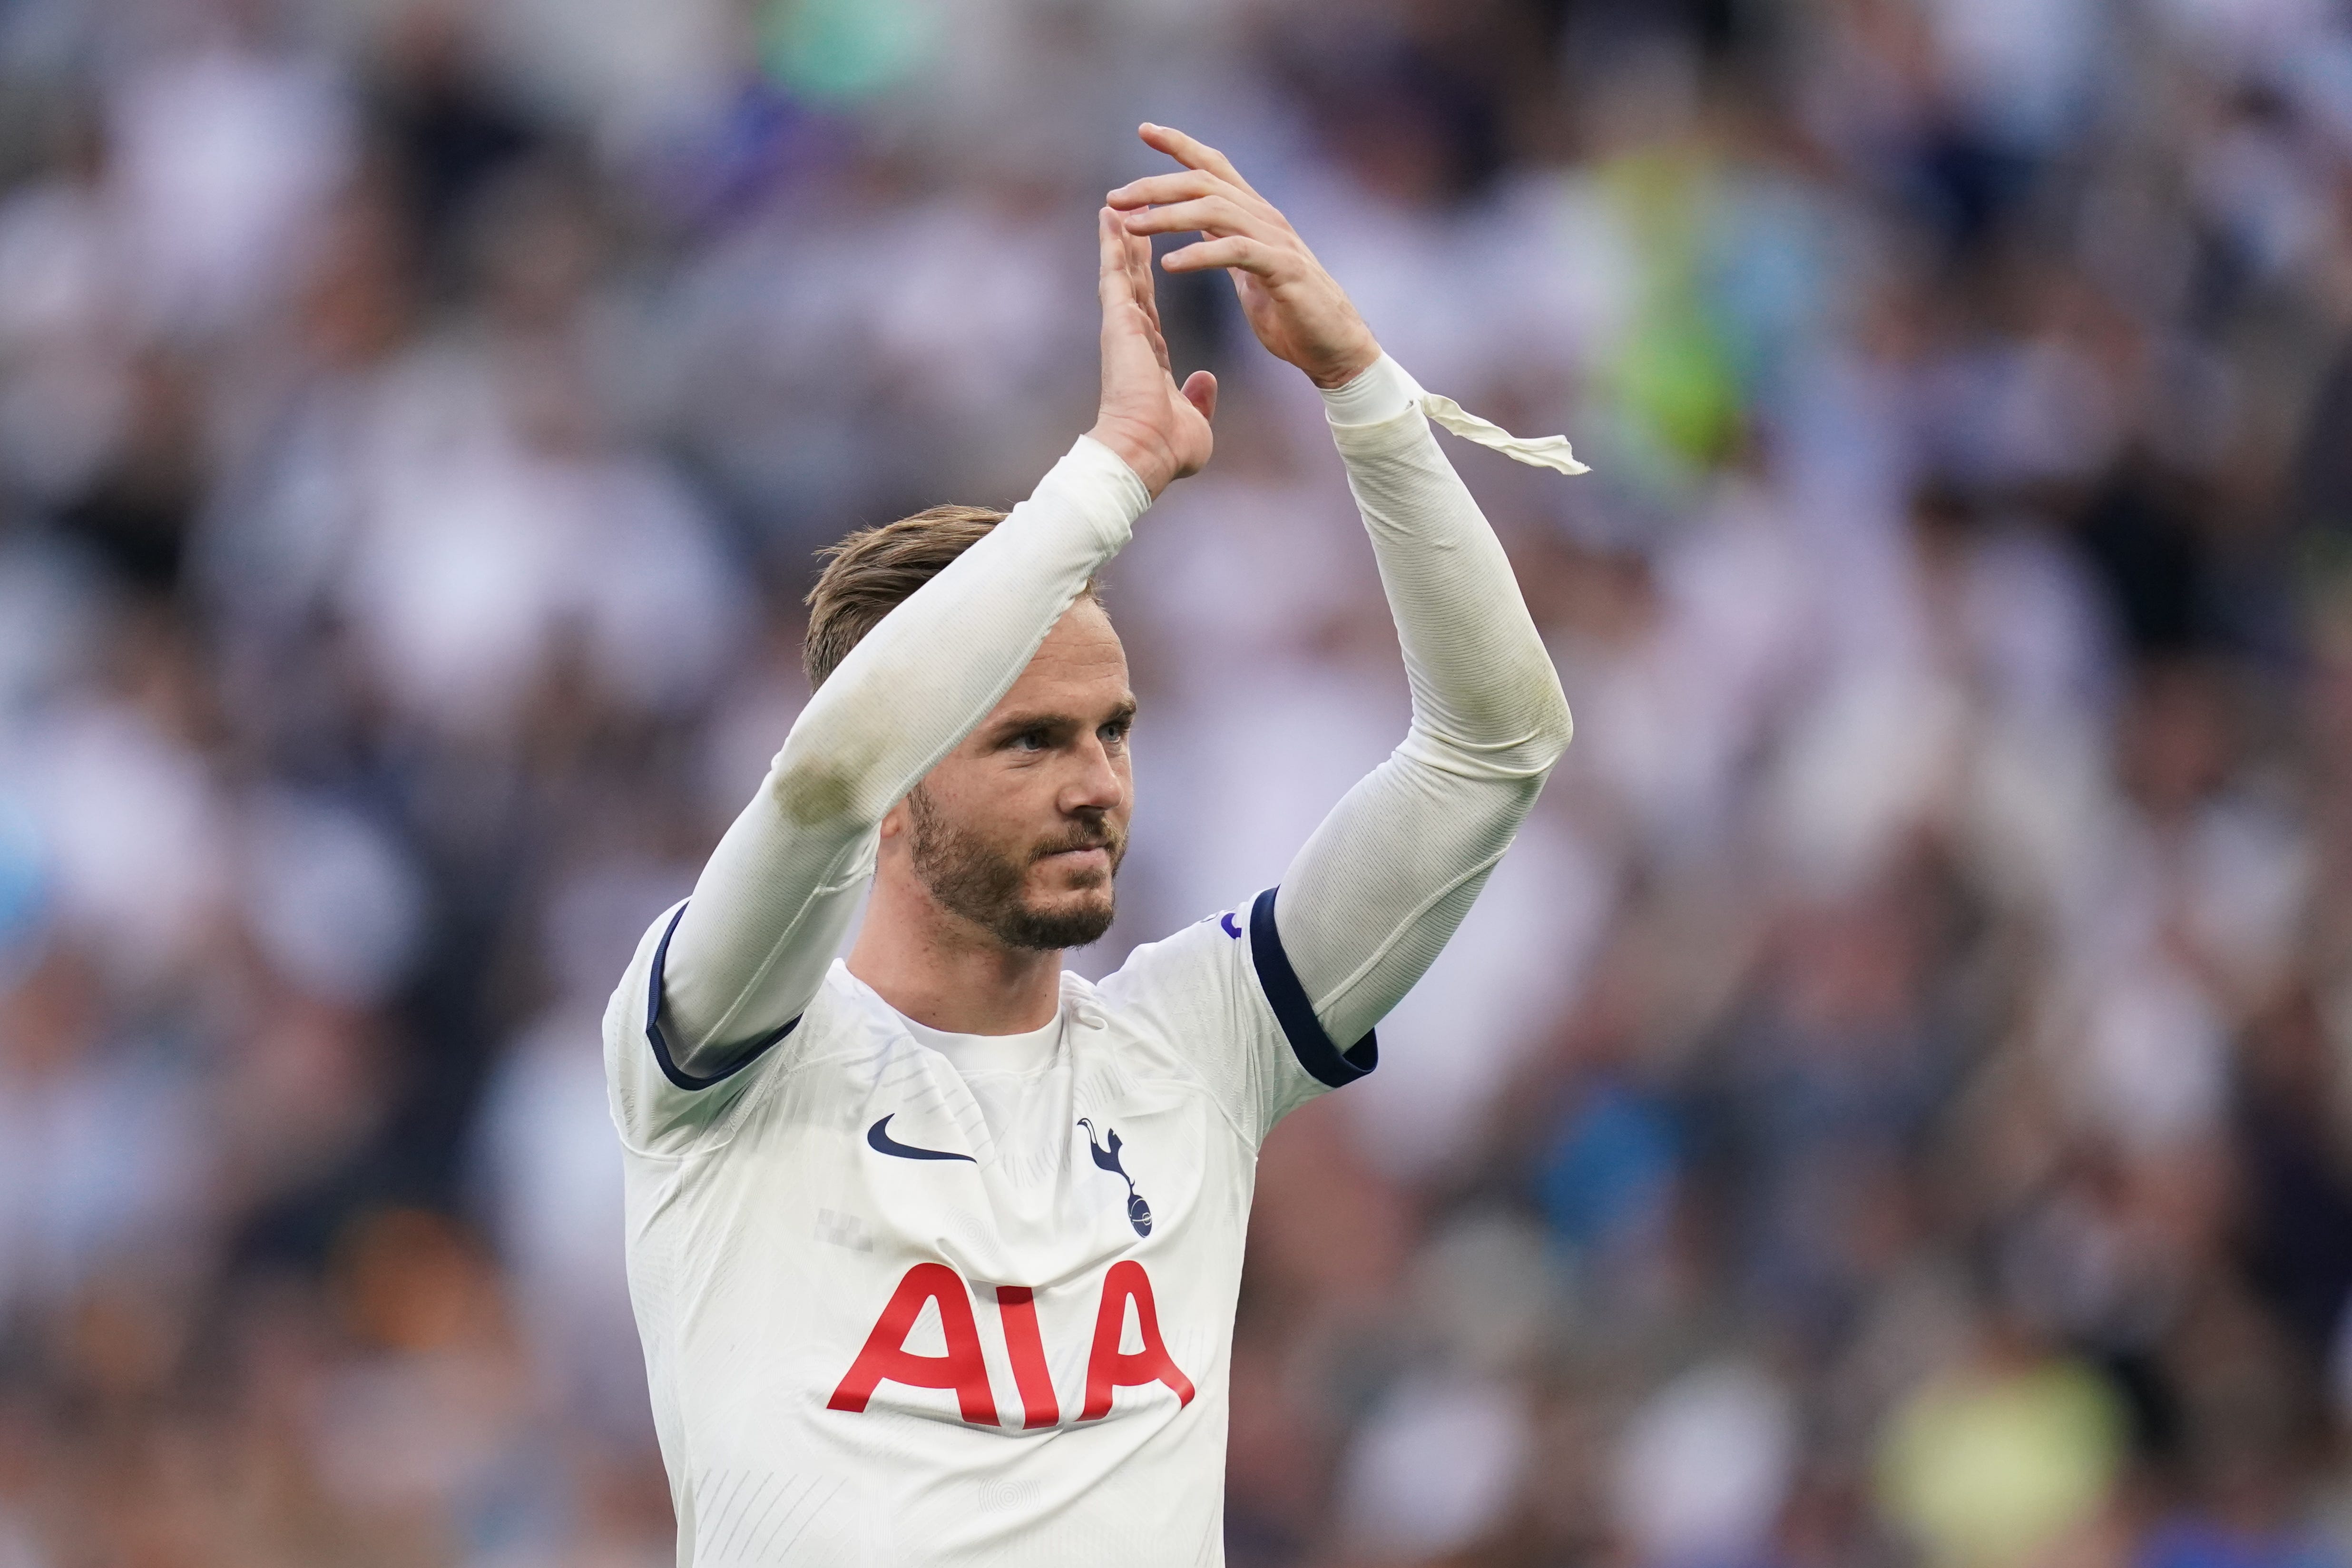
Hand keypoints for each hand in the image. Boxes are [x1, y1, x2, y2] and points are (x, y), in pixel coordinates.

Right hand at [1086, 205, 1215, 498]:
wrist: (1146, 454)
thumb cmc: (1167, 448)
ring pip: (1122, 269)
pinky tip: (1110, 216)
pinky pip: (1115, 274)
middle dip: (1134, 243)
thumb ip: (1198, 397)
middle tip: (1134, 209)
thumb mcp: (1194, 419)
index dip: (1149, 273)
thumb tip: (1204, 381)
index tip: (1151, 247)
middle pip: (1134, 278)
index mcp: (1149, 354)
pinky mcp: (1118, 323)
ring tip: (1119, 201)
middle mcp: (1133, 336)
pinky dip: (1112, 244)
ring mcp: (1123, 327)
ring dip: (1121, 234)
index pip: (1149, 303)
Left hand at [1109, 124, 1380, 390]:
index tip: (1144, 130)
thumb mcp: (1250, 270)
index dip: (1180, 145)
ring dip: (1167, 216)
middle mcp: (1265, 217)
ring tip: (1131, 226)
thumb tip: (1200, 223)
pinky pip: (1235, 252)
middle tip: (1115, 196)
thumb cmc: (1293, 313)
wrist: (1336, 348)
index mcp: (1254, 215)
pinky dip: (1200, 254)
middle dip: (1155, 185)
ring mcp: (1276, 241)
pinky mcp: (1283, 270)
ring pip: (1214, 209)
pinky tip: (1170, 264)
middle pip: (1204, 182)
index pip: (1213, 166)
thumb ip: (1226, 241)